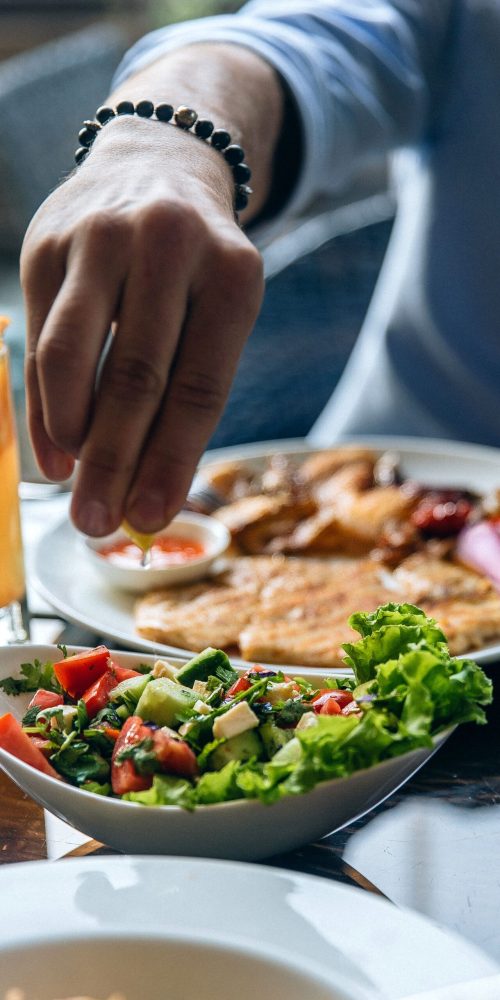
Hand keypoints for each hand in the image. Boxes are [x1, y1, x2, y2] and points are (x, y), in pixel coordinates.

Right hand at [20, 118, 263, 535]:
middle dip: (113, 462)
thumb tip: (148, 493)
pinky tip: (53, 452)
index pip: (201, 387)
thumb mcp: (218, 314)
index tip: (148, 517)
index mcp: (232, 272)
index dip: (171, 461)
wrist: (159, 164)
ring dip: (70, 434)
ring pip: (72, 354)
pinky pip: (38, 337)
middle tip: (97, 524)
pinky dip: (42, 404)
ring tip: (74, 486)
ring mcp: (101, 236)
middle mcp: (168, 244)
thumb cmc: (196, 269)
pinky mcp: (46, 240)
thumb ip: (188, 394)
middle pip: (136, 377)